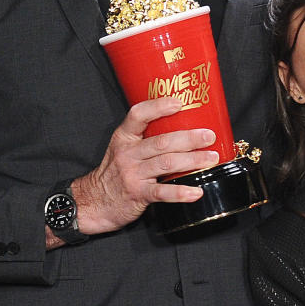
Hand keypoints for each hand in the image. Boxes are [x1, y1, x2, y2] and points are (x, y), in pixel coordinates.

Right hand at [70, 98, 219, 233]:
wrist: (93, 202)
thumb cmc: (115, 172)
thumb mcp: (123, 148)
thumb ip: (145, 138)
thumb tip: (182, 126)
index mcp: (124, 137)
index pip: (139, 115)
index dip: (158, 107)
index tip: (179, 102)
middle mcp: (128, 153)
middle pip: (162, 142)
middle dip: (189, 138)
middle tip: (209, 136)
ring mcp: (133, 174)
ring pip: (167, 163)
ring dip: (193, 160)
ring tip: (211, 158)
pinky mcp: (138, 194)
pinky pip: (162, 192)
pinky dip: (181, 192)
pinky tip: (197, 191)